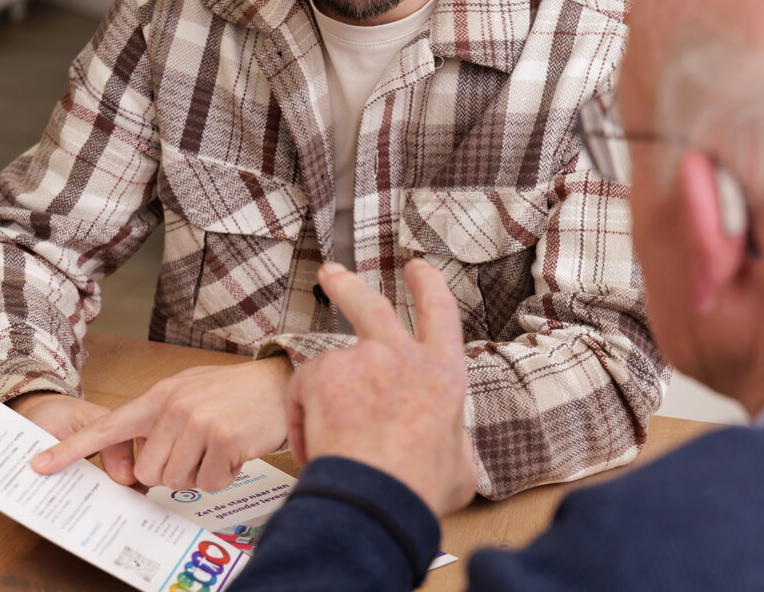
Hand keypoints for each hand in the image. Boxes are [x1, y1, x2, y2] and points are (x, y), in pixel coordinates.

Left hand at [29, 357, 293, 491]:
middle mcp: (174, 407)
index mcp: (160, 396)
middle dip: (174, 471)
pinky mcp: (223, 440)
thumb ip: (161, 420)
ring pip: (178, 479)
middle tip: (198, 452)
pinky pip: (209, 482)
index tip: (40, 465)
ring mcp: (198, 423)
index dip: (71, 449)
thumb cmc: (236, 392)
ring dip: (201, 473)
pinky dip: (224, 475)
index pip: (108, 426)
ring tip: (220, 446)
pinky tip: (236, 451)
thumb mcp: (190, 392)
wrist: (280, 382)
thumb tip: (143, 461)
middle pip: (149, 471)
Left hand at [287, 260, 477, 516]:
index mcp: (443, 372)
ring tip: (316, 416)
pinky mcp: (323, 373)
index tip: (417, 269)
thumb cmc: (419, 486)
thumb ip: (451, 442)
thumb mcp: (459, 465)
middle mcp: (403, 355)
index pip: (441, 310)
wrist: (377, 495)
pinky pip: (305, 393)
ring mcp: (361, 359)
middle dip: (348, 286)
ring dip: (320, 388)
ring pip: (329, 361)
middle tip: (331, 274)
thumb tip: (449, 447)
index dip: (428, 284)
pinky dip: (305, 419)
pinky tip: (316, 448)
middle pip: (372, 304)